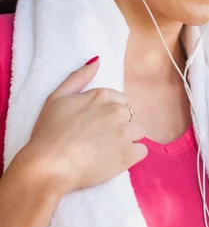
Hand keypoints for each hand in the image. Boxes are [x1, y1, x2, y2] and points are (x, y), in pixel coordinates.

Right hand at [27, 57, 147, 194]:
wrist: (49, 166)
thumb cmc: (48, 133)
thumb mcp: (57, 97)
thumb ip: (79, 77)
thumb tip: (97, 60)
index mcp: (102, 95)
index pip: (121, 100)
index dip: (111, 113)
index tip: (98, 125)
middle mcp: (117, 111)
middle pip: (130, 116)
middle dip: (120, 125)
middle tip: (101, 139)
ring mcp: (124, 133)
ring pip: (138, 132)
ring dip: (128, 140)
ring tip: (109, 150)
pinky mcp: (128, 155)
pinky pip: (142, 151)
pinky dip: (133, 155)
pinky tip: (116, 160)